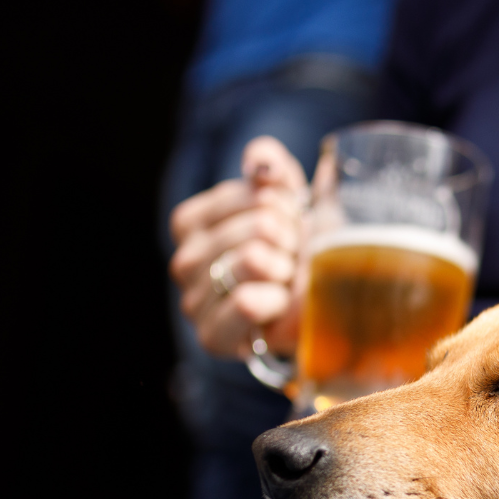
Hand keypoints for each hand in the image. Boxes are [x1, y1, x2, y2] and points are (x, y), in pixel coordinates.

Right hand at [168, 136, 309, 359]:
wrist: (316, 307)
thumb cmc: (298, 249)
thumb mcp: (289, 197)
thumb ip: (271, 166)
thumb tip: (258, 162)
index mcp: (190, 222)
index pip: (251, 194)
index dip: (284, 206)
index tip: (287, 223)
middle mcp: (183, 260)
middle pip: (257, 227)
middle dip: (289, 240)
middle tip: (290, 257)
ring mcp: (193, 301)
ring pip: (251, 260)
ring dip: (285, 270)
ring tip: (284, 278)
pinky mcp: (211, 336)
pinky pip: (246, 302)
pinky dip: (275, 300)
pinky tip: (278, 302)